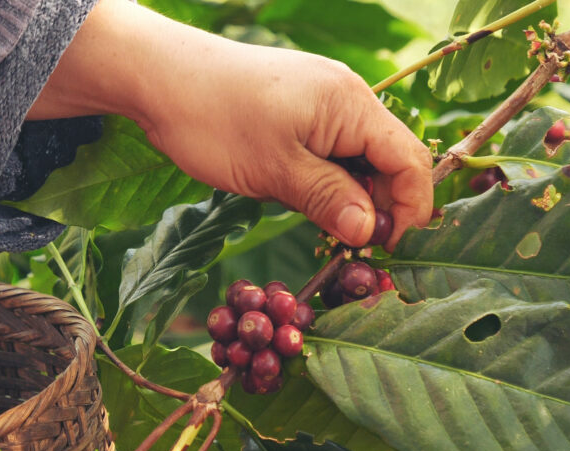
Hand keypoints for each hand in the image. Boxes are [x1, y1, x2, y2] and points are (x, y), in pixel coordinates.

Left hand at [29, 0, 432, 249]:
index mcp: (352, 105)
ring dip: (354, 199)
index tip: (390, 252)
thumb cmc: (213, 119)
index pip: (410, 160)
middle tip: (359, 255)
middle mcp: (347, 98)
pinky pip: (333, 152)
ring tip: (334, 237)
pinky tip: (312, 207)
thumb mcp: (275, 171)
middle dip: (384, 208)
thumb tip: (371, 233)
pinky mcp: (299, 112)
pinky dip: (331, 183)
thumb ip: (329, 200)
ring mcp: (323, 103)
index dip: (411, 209)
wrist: (158, 77)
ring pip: (360, 160)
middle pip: (391, 160)